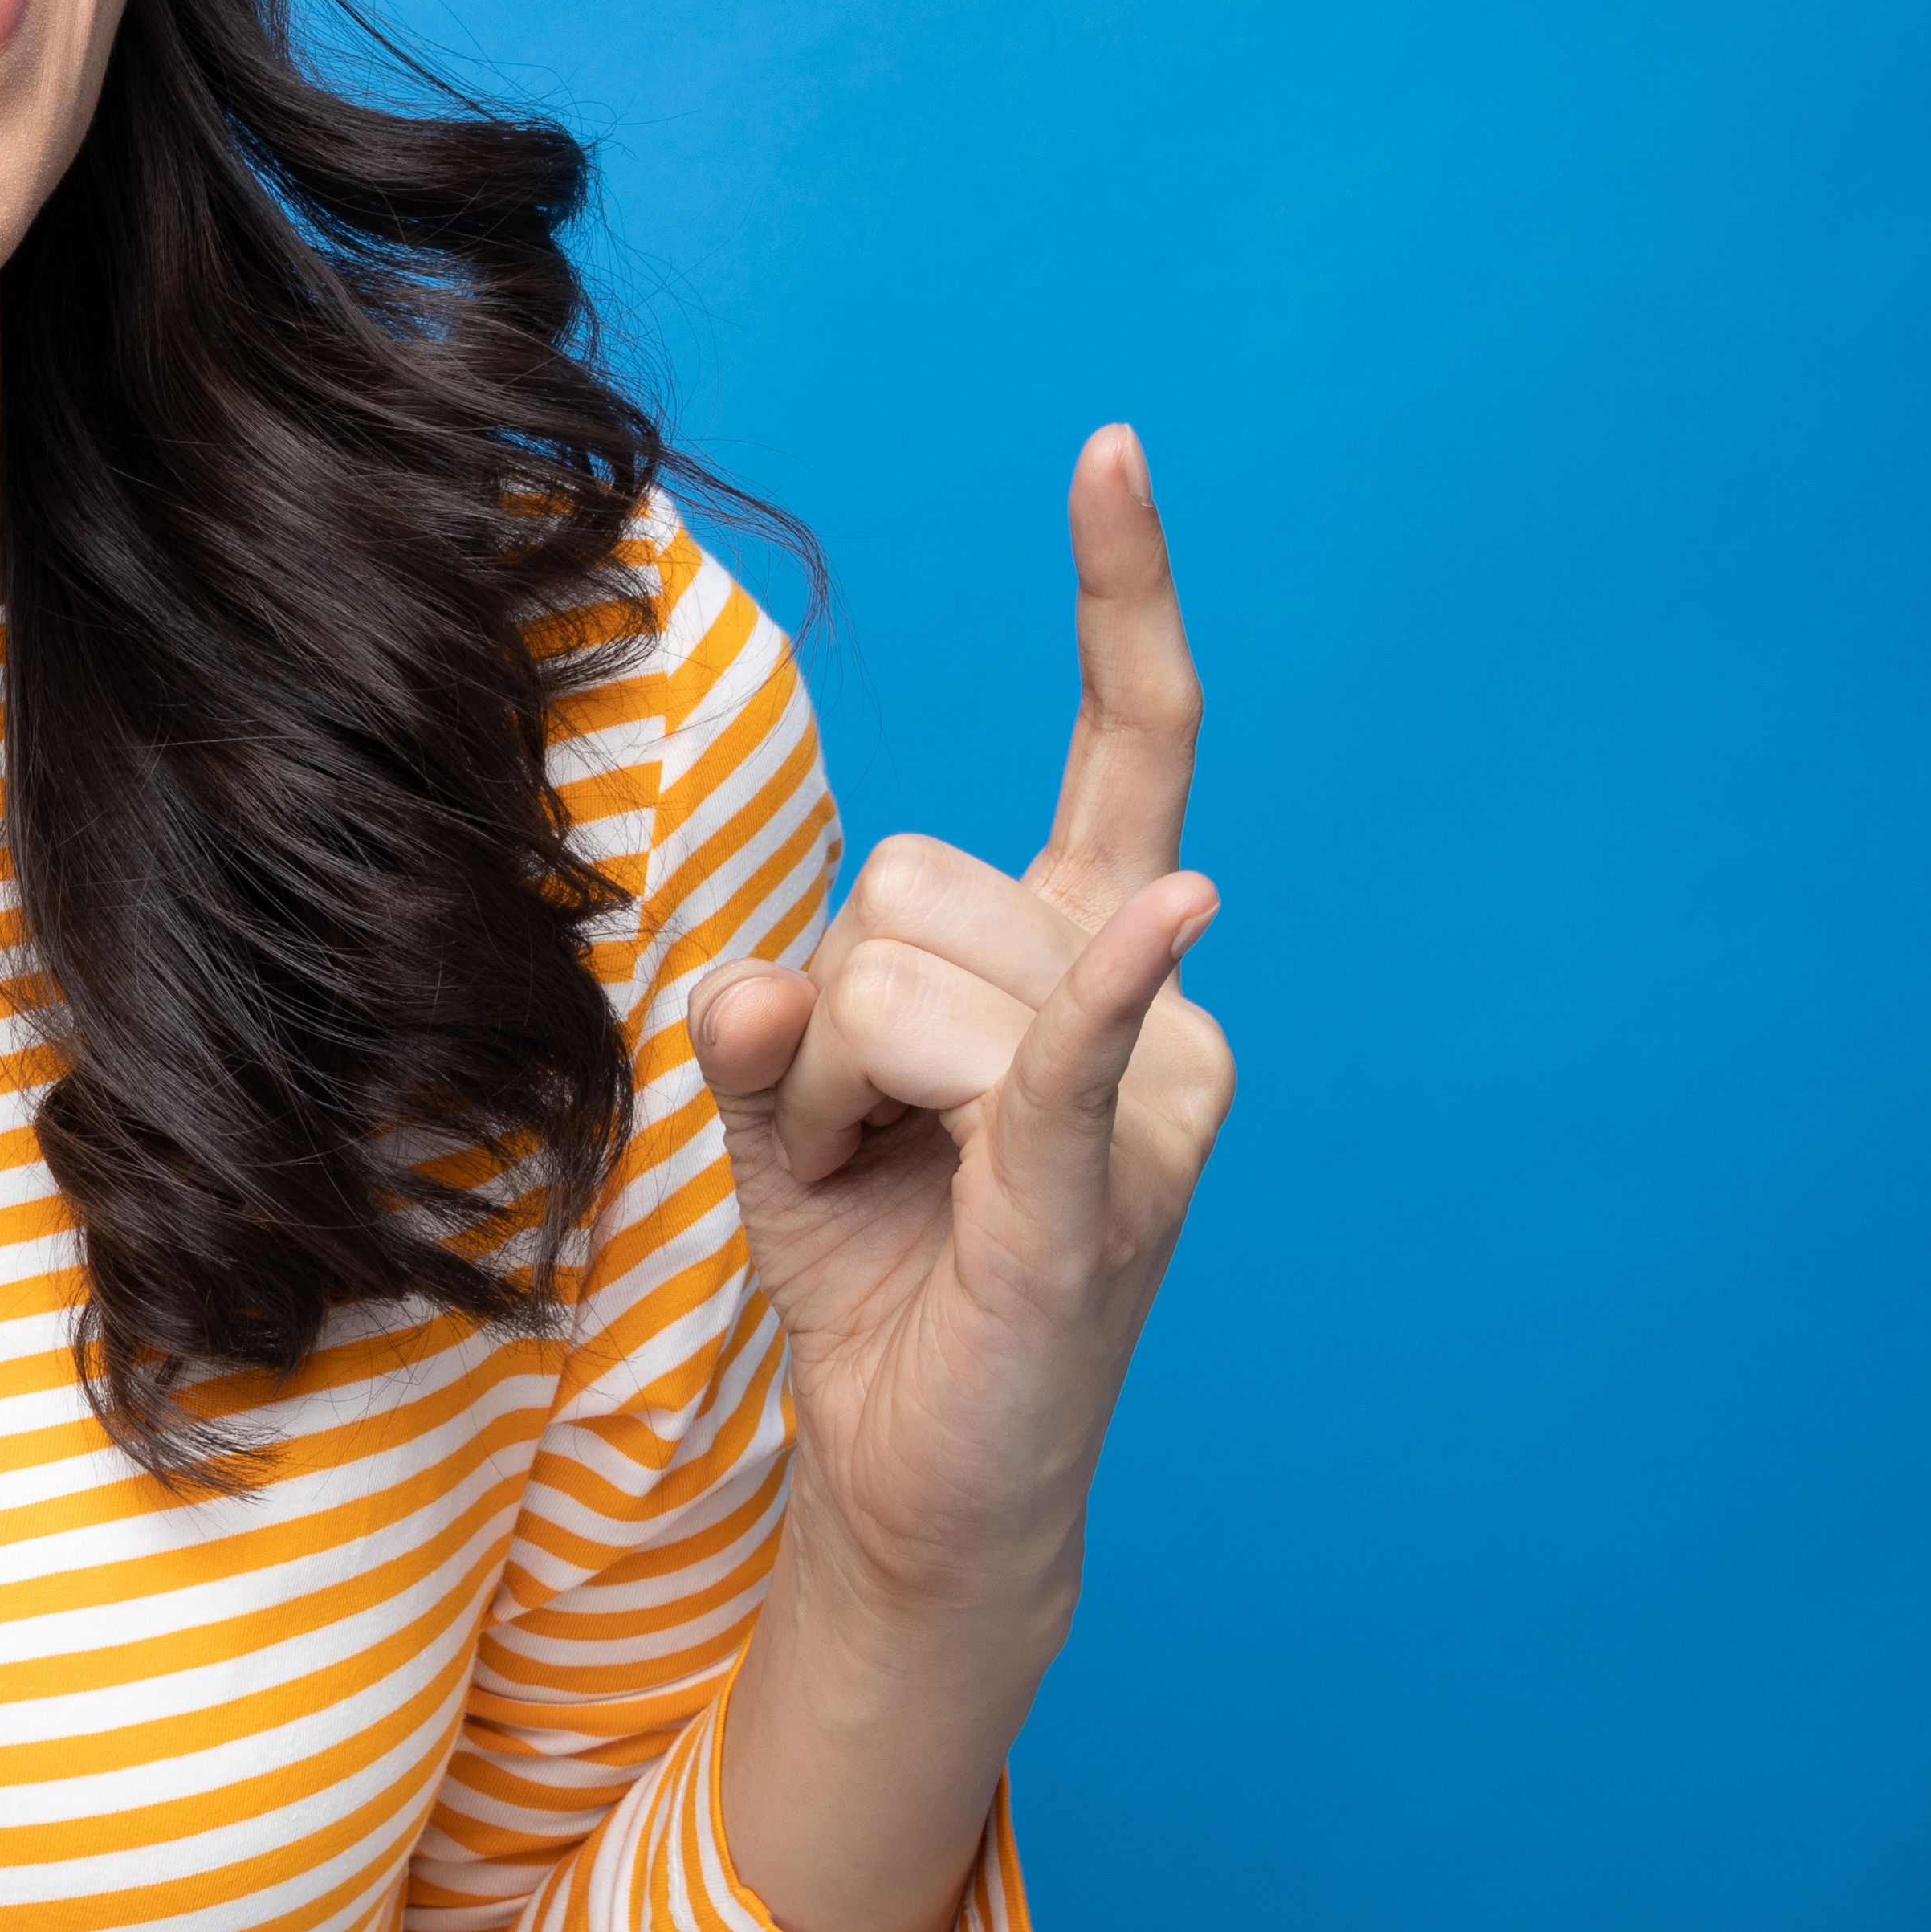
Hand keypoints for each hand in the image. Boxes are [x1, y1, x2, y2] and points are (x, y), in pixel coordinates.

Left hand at [690, 426, 1232, 1635]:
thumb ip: (756, 1025)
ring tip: (874, 1199)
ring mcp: (1141, 1100)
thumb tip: (754, 991)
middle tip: (847, 1151)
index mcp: (1086, 956)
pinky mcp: (1093, 1198)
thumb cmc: (872, 1281)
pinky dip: (1102, 1005)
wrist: (916, 1484)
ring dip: (814, 1101)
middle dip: (815, 1020)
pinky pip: (1074, 1058)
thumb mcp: (776, 1119)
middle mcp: (1149, 1001)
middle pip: (903, 883)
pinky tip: (1176, 938)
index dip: (1122, 598)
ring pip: (887, 978)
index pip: (1132, 745)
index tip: (1109, 447)